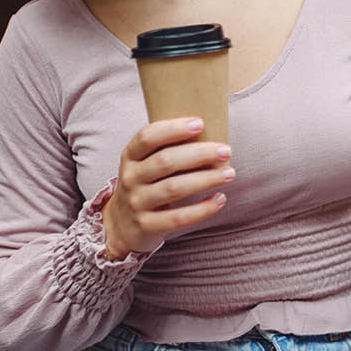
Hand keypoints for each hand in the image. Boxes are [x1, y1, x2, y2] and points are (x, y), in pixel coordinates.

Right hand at [101, 117, 233, 259]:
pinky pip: (179, 217)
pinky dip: (202, 209)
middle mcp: (130, 178)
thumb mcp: (145, 164)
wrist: (121, 226)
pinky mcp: (146, 226)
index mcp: (130, 156)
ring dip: (206, 179)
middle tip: (226, 151)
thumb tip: (210, 132)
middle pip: (166, 161)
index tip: (200, 124)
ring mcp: (136, 203)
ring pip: (174, 188)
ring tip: (229, 173)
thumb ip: (166, 149)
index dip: (174, 129)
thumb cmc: (145, 185)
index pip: (148, 136)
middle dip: (200, 154)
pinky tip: (219, 199)